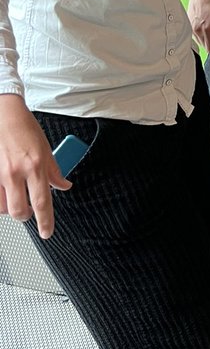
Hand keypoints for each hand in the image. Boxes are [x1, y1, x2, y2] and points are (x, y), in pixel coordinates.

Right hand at [0, 93, 69, 238]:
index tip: (47, 232)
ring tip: (15, 196)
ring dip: (10, 207)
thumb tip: (64, 186)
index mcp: (35, 165)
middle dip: (25, 215)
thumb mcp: (45, 148)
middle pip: (19, 211)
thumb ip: (54, 171)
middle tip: (29, 209)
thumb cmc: (23, 128)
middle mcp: (15, 172)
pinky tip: (4, 190)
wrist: (3, 115)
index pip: (42, 202)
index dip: (45, 221)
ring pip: (3, 208)